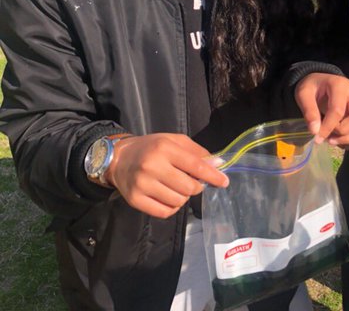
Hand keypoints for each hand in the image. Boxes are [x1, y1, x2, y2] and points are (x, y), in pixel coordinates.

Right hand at [107, 133, 227, 217]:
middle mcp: (153, 167)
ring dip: (184, 197)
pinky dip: (173, 208)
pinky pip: (163, 212)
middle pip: (188, 187)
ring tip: (178, 188)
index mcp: (165, 149)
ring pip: (178, 201)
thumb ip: (197, 152)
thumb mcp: (175, 141)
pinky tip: (170, 198)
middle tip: (192, 182)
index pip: (196, 166)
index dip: (213, 176)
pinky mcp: (135, 200)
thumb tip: (218, 164)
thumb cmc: (152, 147)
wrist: (119, 159)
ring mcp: (142, 185)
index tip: (224, 182)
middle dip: (196, 187)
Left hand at [293, 73, 348, 145]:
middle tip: (328, 136)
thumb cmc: (312, 87)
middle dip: (344, 131)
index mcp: (340, 85)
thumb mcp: (303, 94)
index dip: (328, 127)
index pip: (338, 110)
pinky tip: (338, 138)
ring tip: (332, 140)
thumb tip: (315, 131)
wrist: (319, 82)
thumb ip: (309, 111)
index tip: (317, 138)